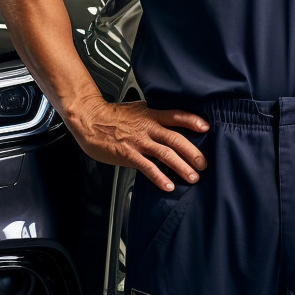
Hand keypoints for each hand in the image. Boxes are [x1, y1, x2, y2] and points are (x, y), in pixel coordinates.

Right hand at [68, 97, 208, 190]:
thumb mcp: (136, 109)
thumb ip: (151, 114)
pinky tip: (168, 185)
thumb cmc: (110, 115)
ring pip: (165, 154)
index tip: (206, 127)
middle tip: (204, 163)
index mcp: (150, 114)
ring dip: (181, 166)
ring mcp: (139, 141)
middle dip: (192, 152)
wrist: (89, 119)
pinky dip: (159, 177)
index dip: (192, 121)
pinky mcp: (128, 155)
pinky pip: (147, 167)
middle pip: (175, 138)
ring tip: (193, 177)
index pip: (176, 116)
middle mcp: (147, 127)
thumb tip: (166, 118)